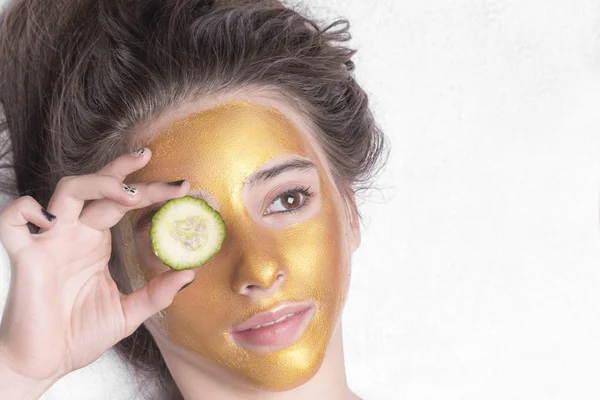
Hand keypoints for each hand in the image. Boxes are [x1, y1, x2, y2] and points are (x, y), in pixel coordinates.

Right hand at [0, 148, 193, 391]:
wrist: (45, 362)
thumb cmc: (81, 334)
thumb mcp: (128, 312)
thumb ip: (157, 293)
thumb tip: (190, 273)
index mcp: (97, 241)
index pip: (124, 203)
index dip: (150, 191)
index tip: (181, 187)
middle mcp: (75, 234)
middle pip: (98, 187)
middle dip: (124, 171)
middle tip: (150, 159)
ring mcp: (50, 241)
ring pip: (66, 191)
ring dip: (97, 184)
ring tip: (128, 194)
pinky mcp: (25, 256)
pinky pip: (13, 220)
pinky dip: (25, 210)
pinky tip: (49, 219)